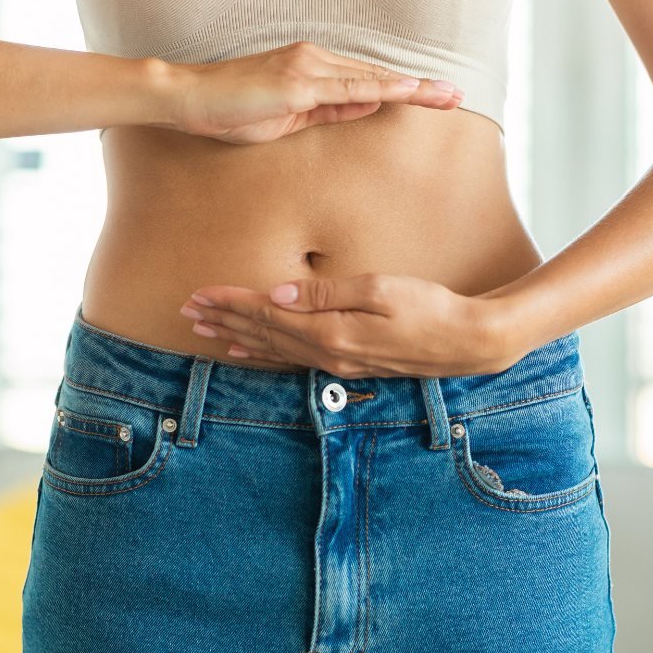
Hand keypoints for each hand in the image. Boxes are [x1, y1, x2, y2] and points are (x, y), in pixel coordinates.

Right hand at [149, 41, 463, 144]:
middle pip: (378, 74)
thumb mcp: (288, 117)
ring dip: (412, 87)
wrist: (190, 99)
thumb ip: (327, 110)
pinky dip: (380, 88)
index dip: (404, 88)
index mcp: (313, 70)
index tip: (435, 96)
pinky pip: (346, 87)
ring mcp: (307, 69)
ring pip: (370, 77)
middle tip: (457, 96)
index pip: (368, 80)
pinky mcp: (296, 83)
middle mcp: (315, 61)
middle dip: (420, 87)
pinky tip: (407, 90)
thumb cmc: (233, 111)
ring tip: (447, 97)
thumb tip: (366, 104)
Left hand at [178, 273, 521, 378]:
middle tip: (188, 312)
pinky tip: (247, 352)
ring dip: (237, 338)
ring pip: (273, 350)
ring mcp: (336, 362)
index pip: (267, 315)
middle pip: (263, 334)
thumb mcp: (379, 289)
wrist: (465, 342)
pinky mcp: (346, 363)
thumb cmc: (429, 307)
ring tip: (206, 332)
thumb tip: (277, 291)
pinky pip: (292, 360)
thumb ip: (324, 292)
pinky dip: (264, 355)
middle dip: (223, 320)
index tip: (199, 294)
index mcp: (330, 331)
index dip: (231, 303)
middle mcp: (326, 353)